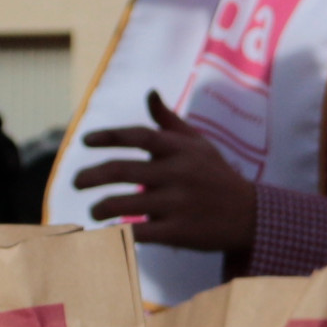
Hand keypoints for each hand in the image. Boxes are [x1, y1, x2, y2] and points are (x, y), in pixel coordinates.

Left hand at [73, 94, 262, 260]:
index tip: (86, 141)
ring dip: (100, 207)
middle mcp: (177, 173)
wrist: (250, 215)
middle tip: (76, 181)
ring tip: (93, 210)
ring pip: (124, 204)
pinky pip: (139, 233)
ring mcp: (178, 204)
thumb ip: (169, 122)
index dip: (109, 136)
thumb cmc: (216, 175)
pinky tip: (110, 231)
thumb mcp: (198, 144)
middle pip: (121, 170)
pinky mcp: (179, 232)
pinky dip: (119, 232)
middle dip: (91, 176)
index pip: (138, 136)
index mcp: (180, 149)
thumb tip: (150, 93)